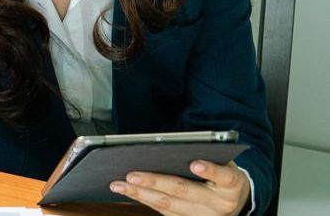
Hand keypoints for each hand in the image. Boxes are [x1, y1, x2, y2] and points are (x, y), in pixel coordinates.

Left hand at [110, 160, 250, 215]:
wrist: (236, 202)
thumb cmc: (223, 176)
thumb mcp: (225, 163)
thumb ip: (207, 156)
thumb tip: (172, 146)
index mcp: (232, 185)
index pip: (224, 176)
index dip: (211, 170)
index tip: (196, 164)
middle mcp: (219, 203)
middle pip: (185, 191)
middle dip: (156, 182)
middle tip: (132, 175)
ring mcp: (203, 215)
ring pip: (168, 205)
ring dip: (141, 194)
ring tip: (120, 184)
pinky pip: (163, 211)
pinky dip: (144, 200)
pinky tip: (128, 192)